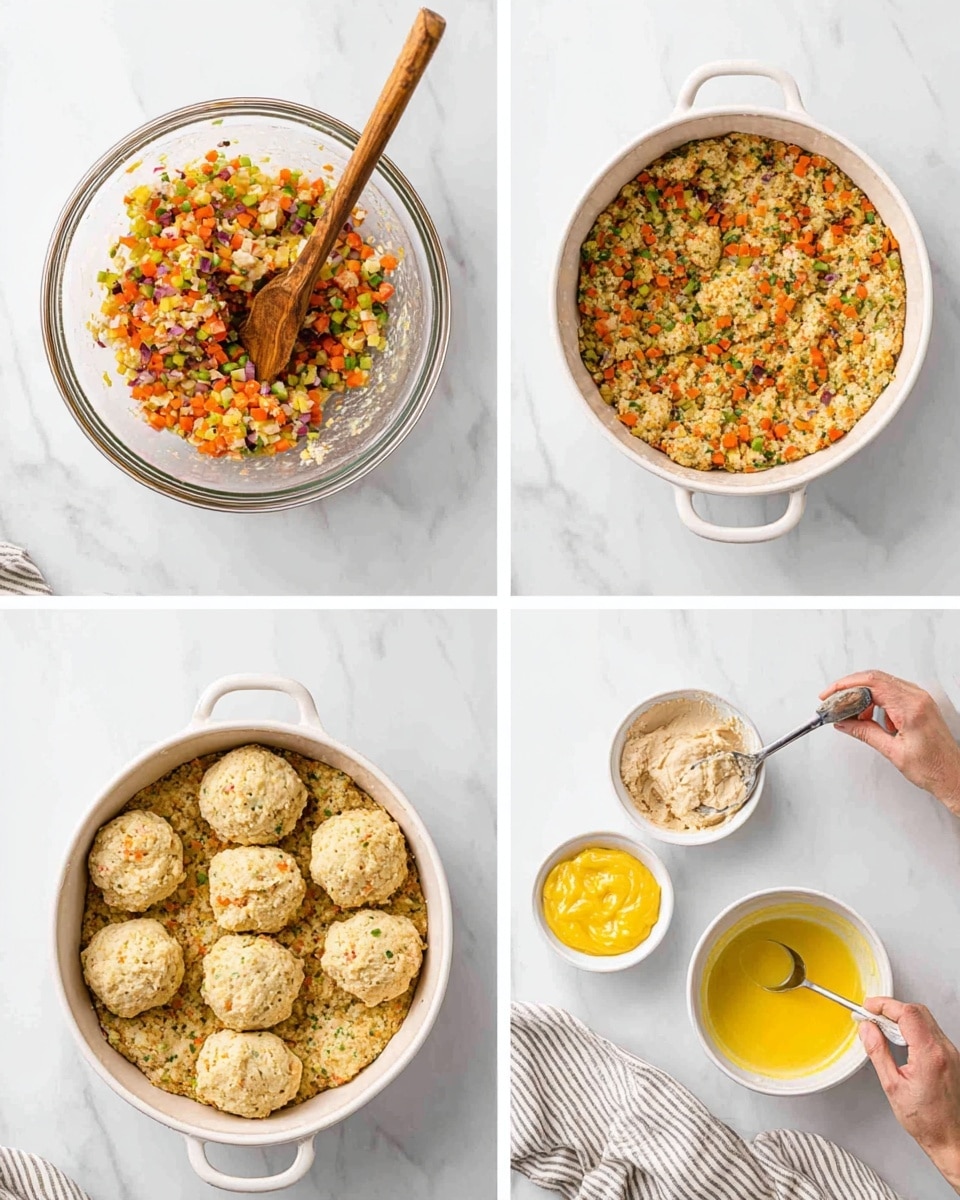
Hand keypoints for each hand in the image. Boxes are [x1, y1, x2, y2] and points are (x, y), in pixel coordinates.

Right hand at [820, 671, 959, 815]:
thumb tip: (844, 723)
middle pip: (875, 679)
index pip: (872, 684)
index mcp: (911, 708)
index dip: (845, 687)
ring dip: (863, 696)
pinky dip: (876, 701)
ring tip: (853, 716)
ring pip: (882, 684)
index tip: (830, 696)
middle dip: (850, 689)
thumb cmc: (932, 768)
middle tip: (833, 702)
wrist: (953, 775)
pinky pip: (892, 693)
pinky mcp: (919, 704)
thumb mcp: (892, 752)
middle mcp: (917, 698)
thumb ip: (865, 733)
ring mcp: (920, 699)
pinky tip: (871, 719)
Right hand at [860, 999, 959, 1191]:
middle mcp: (945, 1050)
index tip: (869, 1007)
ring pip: (926, 1020)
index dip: (884, 1005)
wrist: (951, 1139)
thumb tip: (867, 1029)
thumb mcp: (892, 1086)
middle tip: (873, 1016)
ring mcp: (952, 1053)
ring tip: (885, 1030)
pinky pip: (932, 1032)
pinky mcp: (953, 1058)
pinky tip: (902, 1042)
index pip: (907, 1013)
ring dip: (903, 1018)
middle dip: (892, 1008)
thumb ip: (878, 1052)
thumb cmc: (926, 1121)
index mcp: (930, 1055)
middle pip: (918, 1011)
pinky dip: (914, 1029)